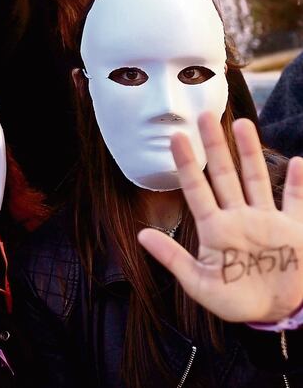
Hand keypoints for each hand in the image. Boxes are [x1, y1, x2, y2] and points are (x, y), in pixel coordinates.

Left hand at [139, 113, 302, 323]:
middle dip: (214, 146)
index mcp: (215, 229)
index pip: (196, 189)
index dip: (187, 164)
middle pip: (224, 174)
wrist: (274, 315)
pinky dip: (299, 184)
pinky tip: (298, 161)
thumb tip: (141, 235)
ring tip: (241, 123)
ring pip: (256, 179)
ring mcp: (267, 221)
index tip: (176, 138)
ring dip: (250, 152)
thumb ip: (173, 259)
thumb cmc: (233, 301)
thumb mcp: (199, 284)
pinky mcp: (294, 231)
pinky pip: (296, 202)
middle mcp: (239, 218)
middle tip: (204, 114)